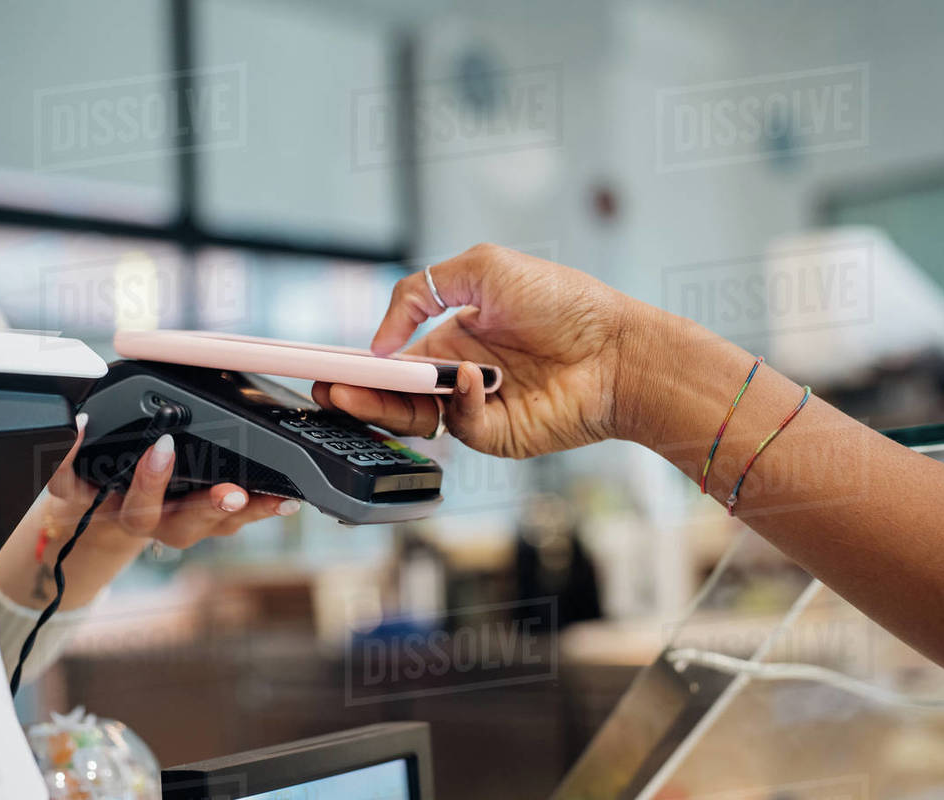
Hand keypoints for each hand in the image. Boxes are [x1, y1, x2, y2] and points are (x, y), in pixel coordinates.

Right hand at [46, 414, 300, 550]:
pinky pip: (238, 519)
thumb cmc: (95, 482)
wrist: (109, 513)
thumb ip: (63, 455)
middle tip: (230, 492)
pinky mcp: (210, 521)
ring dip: (245, 511)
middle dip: (205, 506)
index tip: (160, 448)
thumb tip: (77, 421)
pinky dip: (264, 507)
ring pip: (213, 524)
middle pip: (178, 521)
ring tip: (275, 498)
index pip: (121, 498)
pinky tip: (288, 498)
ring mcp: (183, 525)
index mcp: (114, 508)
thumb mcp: (70, 474)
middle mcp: (152, 523)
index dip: (146, 479)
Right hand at [312, 243, 652, 458]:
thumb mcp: (482, 268)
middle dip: (357, 393)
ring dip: (385, 405)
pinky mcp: (499, 436)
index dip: (360, 365)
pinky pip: (461, 425)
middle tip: (327, 390)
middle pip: (394, 393)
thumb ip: (421, 292)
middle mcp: (458, 377)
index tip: (328, 367)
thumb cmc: (562, 301)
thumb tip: (382, 339)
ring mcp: (477, 409)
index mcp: (451, 338)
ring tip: (355, 394)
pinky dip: (458, 402)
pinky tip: (469, 377)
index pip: (392, 359)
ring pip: (416, 417)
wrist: (616, 345)